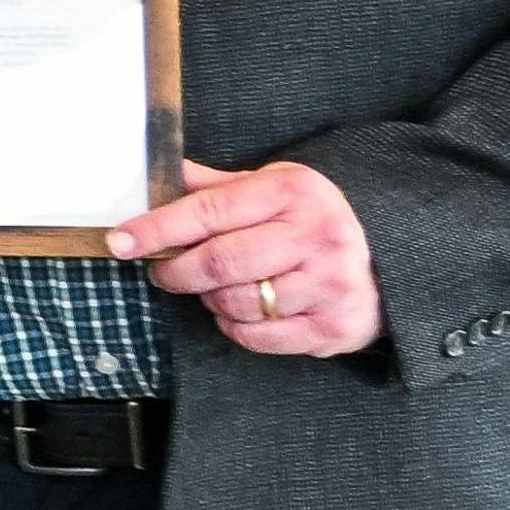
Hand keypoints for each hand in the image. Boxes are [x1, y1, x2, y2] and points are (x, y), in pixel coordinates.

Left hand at [115, 155, 378, 357]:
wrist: (390, 261)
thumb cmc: (316, 221)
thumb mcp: (276, 187)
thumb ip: (217, 186)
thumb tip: (160, 172)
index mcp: (293, 194)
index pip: (208, 211)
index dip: (156, 229)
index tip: (119, 241)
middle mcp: (314, 237)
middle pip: (217, 263)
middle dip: (176, 272)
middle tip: (163, 272)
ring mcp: (328, 284)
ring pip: (234, 303)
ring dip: (210, 300)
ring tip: (216, 288)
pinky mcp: (333, 326)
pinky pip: (258, 336)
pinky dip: (235, 327)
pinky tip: (242, 311)